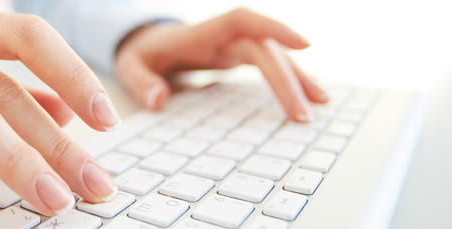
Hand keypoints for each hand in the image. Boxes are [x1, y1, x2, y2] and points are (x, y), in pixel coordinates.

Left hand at [115, 8, 328, 121]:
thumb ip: (141, 82)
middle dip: (287, 78)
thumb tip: (158, 100)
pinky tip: (307, 96)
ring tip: (321, 103)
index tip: (304, 44)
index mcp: (202, 33)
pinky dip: (289, 79)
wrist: (145, 43)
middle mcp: (224, 36)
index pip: (243, 21)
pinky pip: (270, 64)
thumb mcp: (130, 66)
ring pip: (274, 56)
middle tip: (303, 114)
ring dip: (298, 77)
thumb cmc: (141, 52)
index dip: (273, 27)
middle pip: (265, 49)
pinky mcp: (238, 57)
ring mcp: (234, 46)